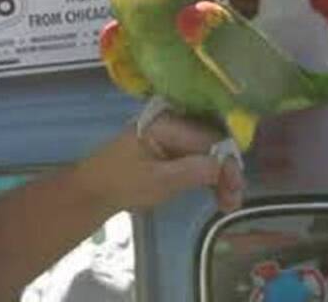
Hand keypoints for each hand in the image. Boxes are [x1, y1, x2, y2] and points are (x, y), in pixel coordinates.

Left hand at [77, 110, 244, 215]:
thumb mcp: (159, 181)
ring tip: (226, 204)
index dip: (227, 163)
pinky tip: (214, 194)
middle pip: (210, 143)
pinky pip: (195, 157)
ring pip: (205, 152)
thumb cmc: (121, 184)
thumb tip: (225, 165)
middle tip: (232, 201)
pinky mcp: (167, 148)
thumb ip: (193, 171)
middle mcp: (171, 122)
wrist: (92, 192)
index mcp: (166, 122)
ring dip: (218, 176)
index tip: (235, 189)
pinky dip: (206, 175)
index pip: (208, 139)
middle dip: (225, 171)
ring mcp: (169, 135)